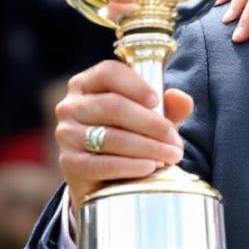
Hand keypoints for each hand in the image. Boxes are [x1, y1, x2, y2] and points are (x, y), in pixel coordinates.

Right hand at [54, 61, 191, 210]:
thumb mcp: (152, 117)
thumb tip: (182, 98)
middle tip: (175, 141)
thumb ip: (169, 106)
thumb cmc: (131, 135)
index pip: (108, 72)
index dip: (135, 85)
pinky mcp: (69, 163)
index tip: (157, 101)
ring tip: (171, 156)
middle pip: (113, 106)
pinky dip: (130, 166)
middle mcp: (71, 105)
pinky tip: (150, 167)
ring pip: (111, 137)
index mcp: (88, 83)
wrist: (106, 176)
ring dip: (148, 148)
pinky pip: (101, 164)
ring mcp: (66, 134)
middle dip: (151, 124)